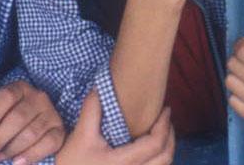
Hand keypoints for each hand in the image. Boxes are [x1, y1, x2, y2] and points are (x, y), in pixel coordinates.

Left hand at [0, 81, 64, 164]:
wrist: (28, 126)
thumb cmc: (4, 118)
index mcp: (20, 88)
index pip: (7, 96)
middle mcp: (38, 97)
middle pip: (19, 116)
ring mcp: (51, 114)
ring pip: (32, 132)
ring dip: (12, 148)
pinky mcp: (60, 131)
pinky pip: (49, 144)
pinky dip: (32, 155)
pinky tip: (17, 162)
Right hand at [57, 90, 174, 164]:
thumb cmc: (72, 161)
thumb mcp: (81, 135)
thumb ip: (92, 110)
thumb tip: (99, 87)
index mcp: (122, 162)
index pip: (155, 144)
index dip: (164, 126)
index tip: (166, 110)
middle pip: (165, 158)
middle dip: (171, 137)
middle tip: (167, 121)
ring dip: (167, 149)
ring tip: (163, 133)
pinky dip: (159, 160)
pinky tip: (153, 150)